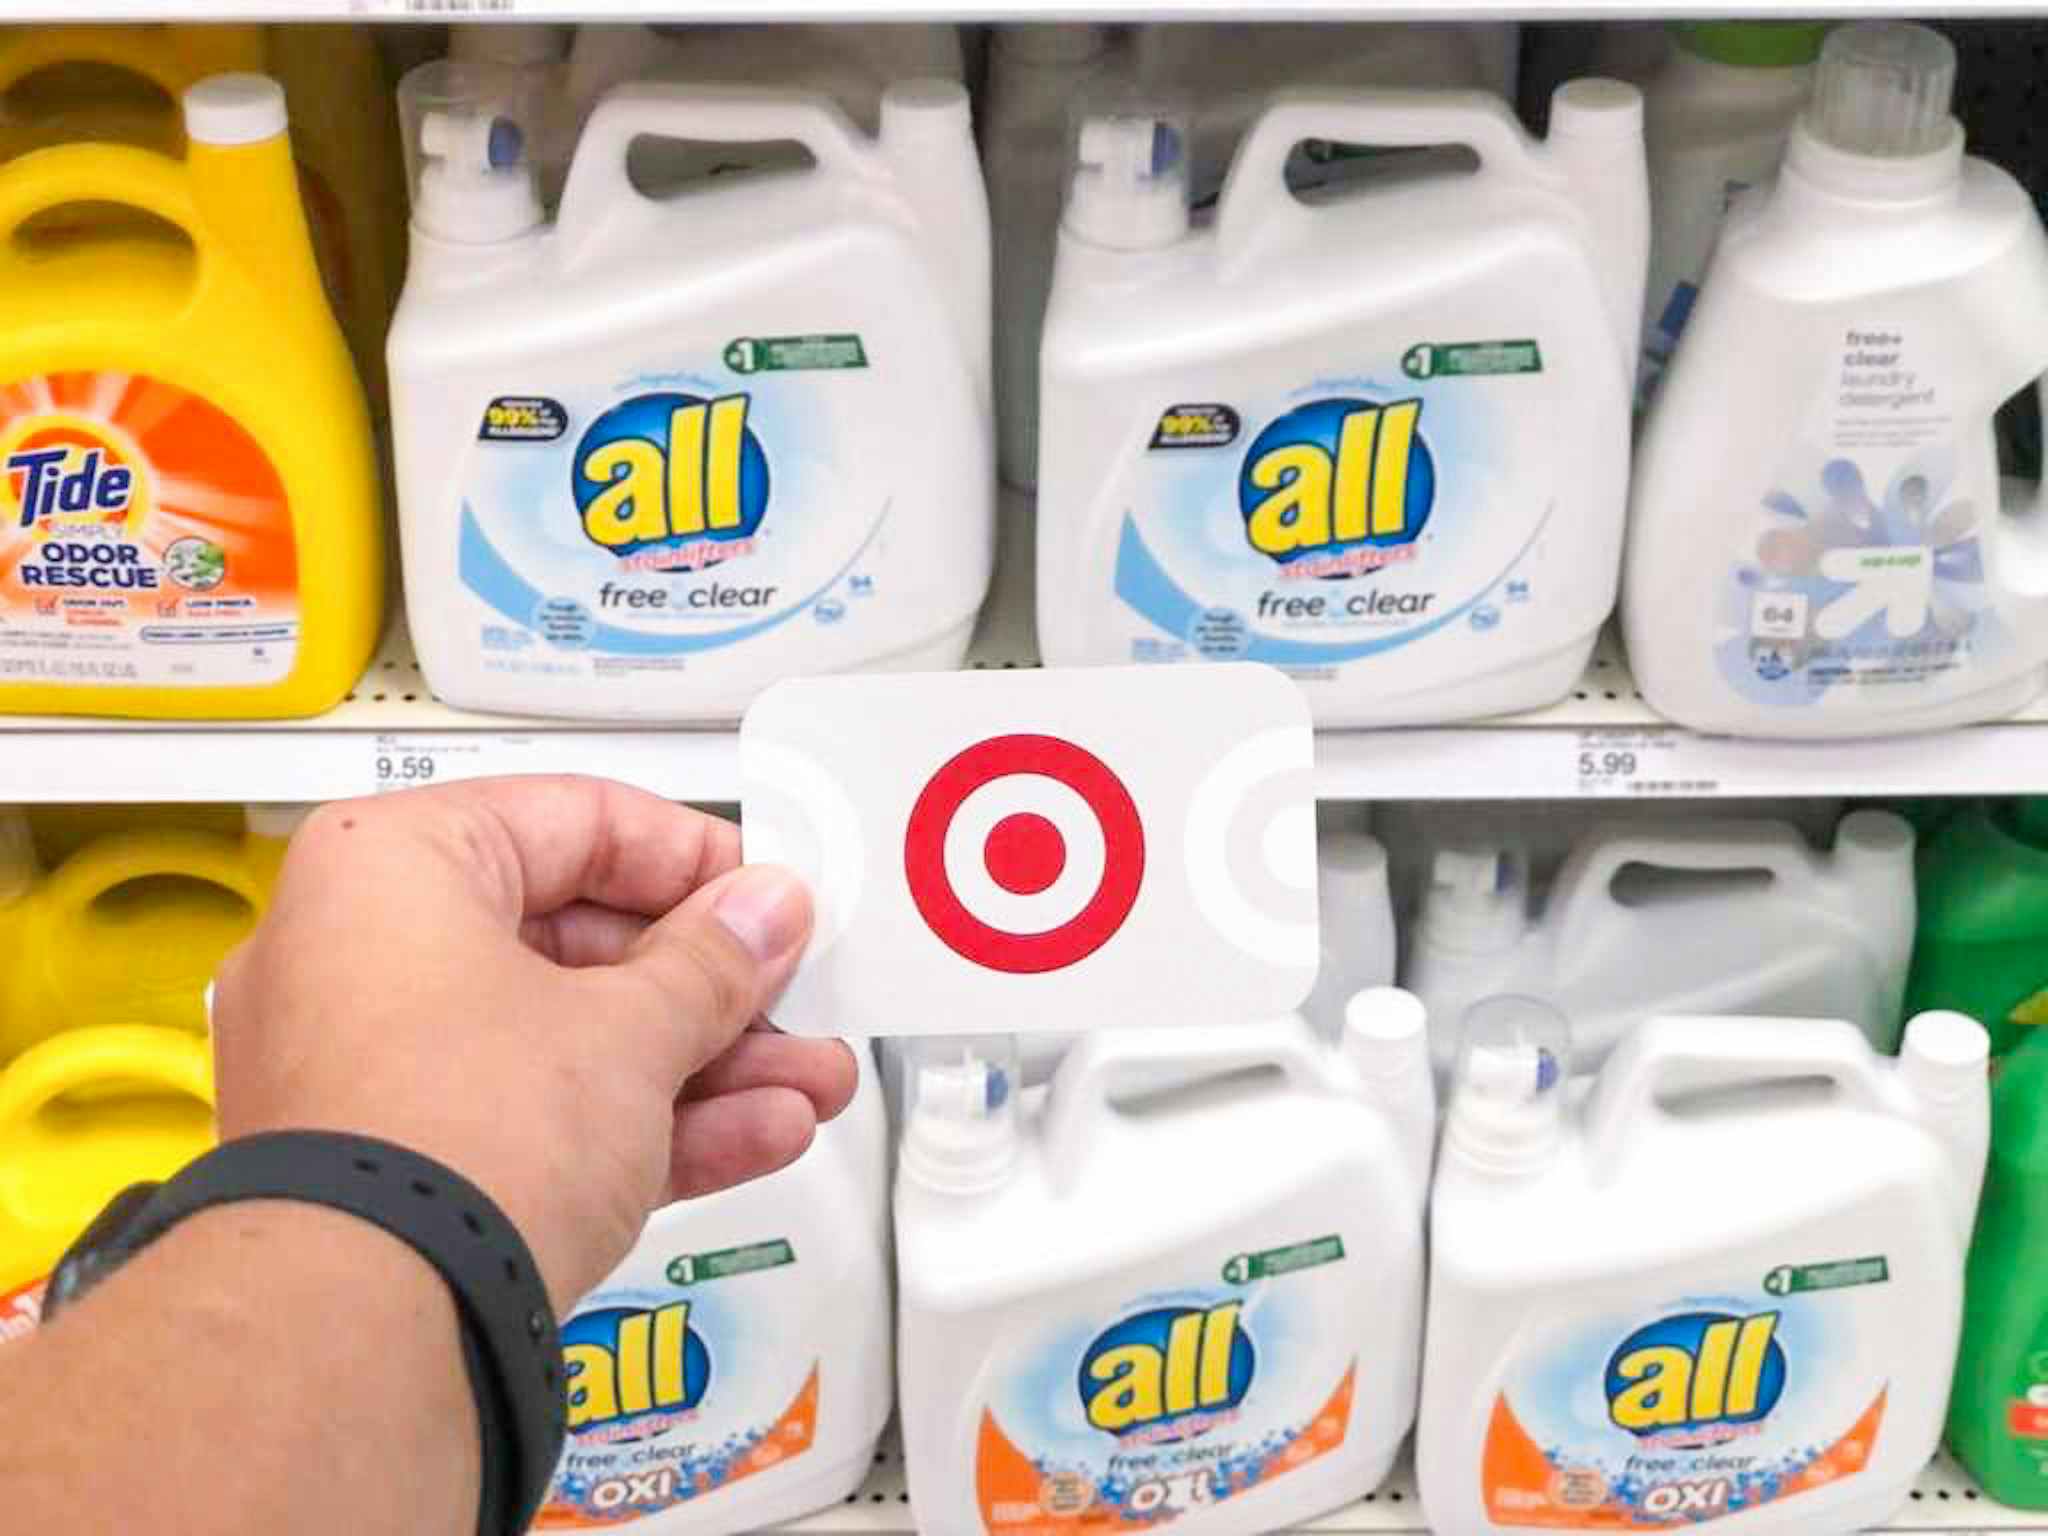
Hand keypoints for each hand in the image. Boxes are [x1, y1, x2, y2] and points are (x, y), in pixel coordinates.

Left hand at [209, 776, 855, 1309]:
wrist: (371, 1330)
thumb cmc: (454, 1141)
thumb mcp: (629, 1028)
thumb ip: (714, 962)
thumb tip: (763, 915)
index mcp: (388, 868)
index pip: (573, 821)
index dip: (693, 859)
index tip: (766, 898)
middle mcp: (356, 956)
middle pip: (576, 942)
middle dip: (711, 985)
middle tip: (791, 995)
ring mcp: (372, 1070)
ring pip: (567, 1041)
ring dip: (700, 1064)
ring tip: (805, 1082)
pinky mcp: (401, 1167)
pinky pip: (537, 1116)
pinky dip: (640, 1123)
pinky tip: (754, 1134)